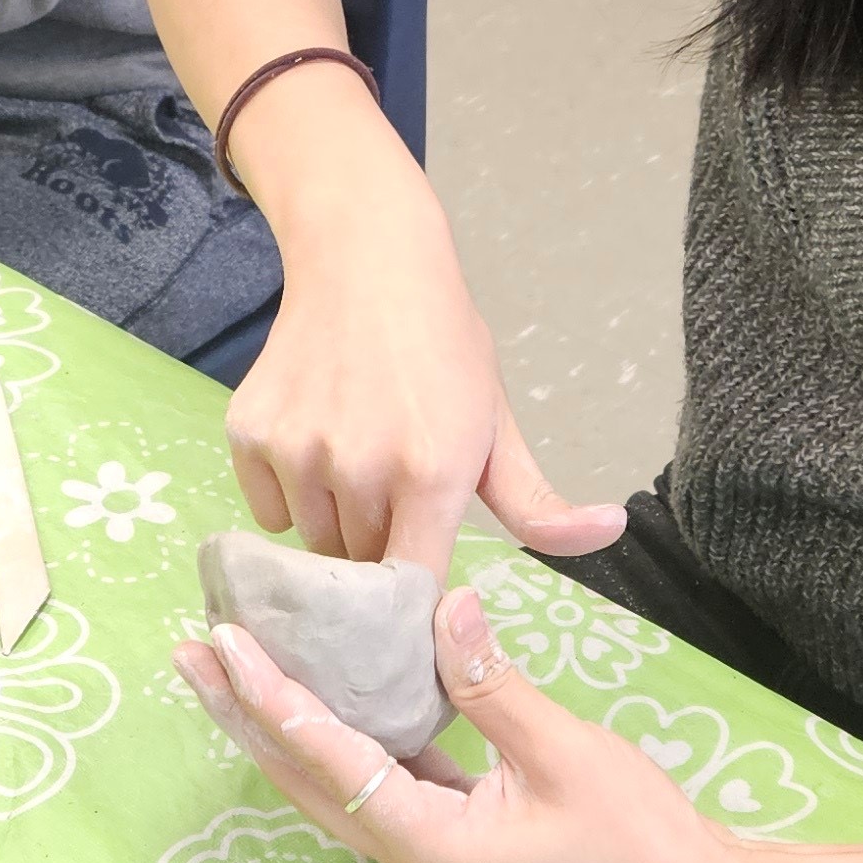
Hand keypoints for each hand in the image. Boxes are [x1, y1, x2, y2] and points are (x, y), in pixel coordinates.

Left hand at [177, 587, 752, 862]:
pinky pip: (382, 786)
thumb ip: (493, 684)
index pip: (332, 761)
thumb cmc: (643, 840)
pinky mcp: (458, 845)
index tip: (226, 644)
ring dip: (285, 729)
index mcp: (435, 849)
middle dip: (247, 716)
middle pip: (307, 781)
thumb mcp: (567, 753)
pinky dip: (346, 740)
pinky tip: (329, 694)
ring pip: (336, 786)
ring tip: (235, 669)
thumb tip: (441, 606)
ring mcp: (435, 859)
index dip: (275, 699)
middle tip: (191, 652)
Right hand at [228, 191, 623, 574]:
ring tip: (355, 469)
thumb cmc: (443, 347)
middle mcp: (359, 470)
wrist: (365, 262)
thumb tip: (613, 531)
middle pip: (363, 570)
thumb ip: (540, 503)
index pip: (416, 588)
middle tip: (394, 502)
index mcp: (432, 475)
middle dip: (380, 554)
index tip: (426, 585)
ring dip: (335, 527)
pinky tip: (314, 448)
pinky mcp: (249, 435)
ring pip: (314, 543)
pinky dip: (289, 497)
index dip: (421, 600)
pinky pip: (268, 510)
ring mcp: (298, 452)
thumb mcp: (499, 422)